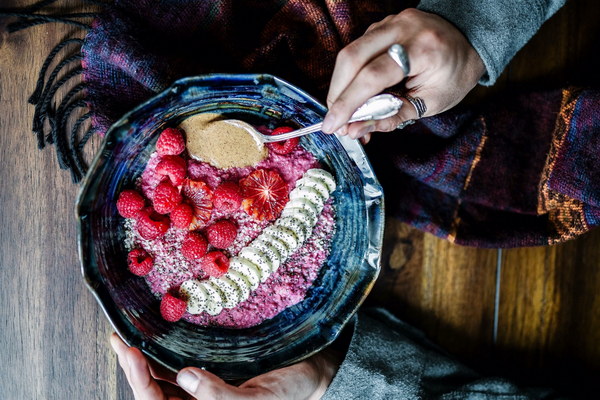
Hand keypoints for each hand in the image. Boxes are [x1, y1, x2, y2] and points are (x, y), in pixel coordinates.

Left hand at [110, 333, 338, 399]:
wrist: (310, 375)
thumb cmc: (289, 395)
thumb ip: (221, 397)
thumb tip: (185, 377)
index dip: (140, 380)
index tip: (129, 351)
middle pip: (155, 392)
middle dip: (134, 367)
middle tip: (118, 338)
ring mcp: (202, 391)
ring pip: (164, 378)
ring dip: (144, 359)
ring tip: (125, 337)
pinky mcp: (211, 374)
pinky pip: (181, 364)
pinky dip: (165, 351)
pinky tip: (156, 338)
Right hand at [322, 8, 485, 142]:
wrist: (469, 42)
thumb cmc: (454, 75)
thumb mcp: (429, 103)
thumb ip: (391, 117)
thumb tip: (355, 130)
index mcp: (423, 49)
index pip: (373, 76)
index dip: (347, 103)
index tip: (333, 127)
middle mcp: (403, 28)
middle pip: (352, 58)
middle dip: (337, 94)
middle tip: (335, 122)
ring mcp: (390, 22)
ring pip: (349, 52)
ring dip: (341, 86)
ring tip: (346, 113)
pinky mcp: (382, 25)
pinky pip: (356, 50)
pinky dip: (350, 76)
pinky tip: (355, 95)